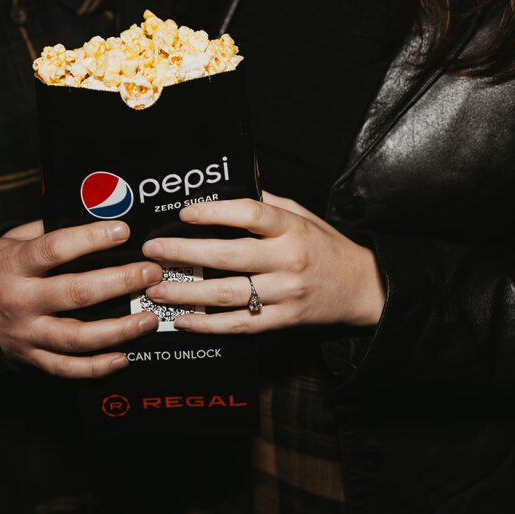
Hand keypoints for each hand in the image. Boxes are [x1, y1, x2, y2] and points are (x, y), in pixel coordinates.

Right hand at [0, 220, 161, 377]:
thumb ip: (49, 229)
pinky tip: (123, 357)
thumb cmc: (1, 268)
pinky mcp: (32, 358)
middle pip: (75, 293)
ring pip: (77, 338)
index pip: (54, 249)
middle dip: (119, 282)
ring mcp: (27, 333)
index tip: (123, 231)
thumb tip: (94, 211)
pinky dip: (97, 367)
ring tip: (149, 318)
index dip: (90, 239)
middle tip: (150, 273)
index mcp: (15, 265)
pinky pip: (67, 368)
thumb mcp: (14, 240)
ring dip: (118, 330)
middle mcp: (21, 300)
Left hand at [141, 192, 383, 333]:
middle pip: (229, 255)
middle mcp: (288, 260)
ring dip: (187, 292)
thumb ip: (267, 204)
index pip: (250, 214)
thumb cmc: (325, 247)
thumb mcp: (303, 215)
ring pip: (228, 293)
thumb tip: (229, 188)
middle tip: (153, 250)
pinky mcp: (282, 320)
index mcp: (292, 229)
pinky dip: (208, 325)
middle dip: (185, 252)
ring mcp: (285, 293)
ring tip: (157, 288)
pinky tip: (184, 321)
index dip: (215, 212)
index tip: (184, 213)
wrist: (361, 288)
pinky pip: (239, 324)